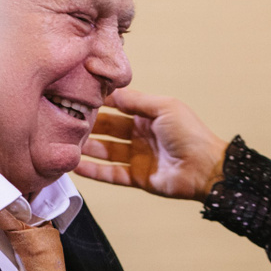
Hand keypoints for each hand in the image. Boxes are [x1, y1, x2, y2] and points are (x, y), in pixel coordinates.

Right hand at [77, 91, 228, 200]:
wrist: (206, 169)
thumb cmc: (190, 134)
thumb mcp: (163, 107)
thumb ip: (136, 100)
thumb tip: (110, 93)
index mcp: (148, 115)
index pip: (118, 106)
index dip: (100, 102)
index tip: (77, 95)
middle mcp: (140, 135)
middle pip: (108, 128)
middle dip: (89, 124)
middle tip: (65, 119)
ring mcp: (138, 157)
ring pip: (106, 151)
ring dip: (87, 147)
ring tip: (66, 141)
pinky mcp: (137, 177)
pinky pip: (111, 174)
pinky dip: (94, 171)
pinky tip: (76, 165)